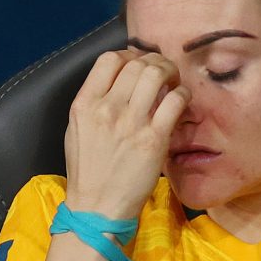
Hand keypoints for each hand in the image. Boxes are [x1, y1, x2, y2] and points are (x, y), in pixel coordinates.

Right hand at [62, 49, 185, 219]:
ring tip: (173, 81)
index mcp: (84, 104)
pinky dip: (182, 94)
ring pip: (156, 74)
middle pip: (137, 63)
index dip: (129, 54)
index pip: (109, 59)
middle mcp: (106, 109)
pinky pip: (174, 101)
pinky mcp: (153, 139)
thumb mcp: (78, 129)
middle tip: (163, 71)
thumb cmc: (89, 169)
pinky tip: (181, 99)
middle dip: (155, 61)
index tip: (139, 62)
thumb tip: (121, 78)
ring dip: (170, 71)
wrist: (98, 206)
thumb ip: (96, 101)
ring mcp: (131, 123)